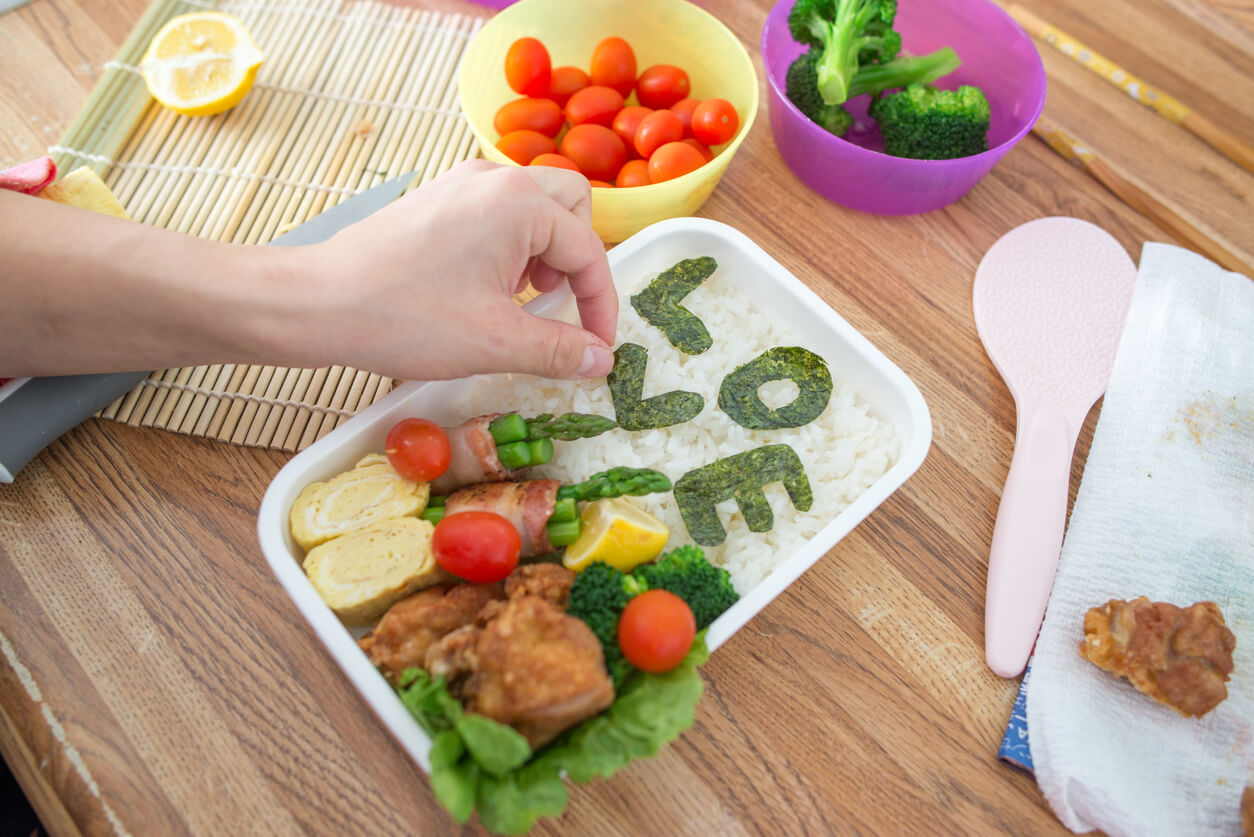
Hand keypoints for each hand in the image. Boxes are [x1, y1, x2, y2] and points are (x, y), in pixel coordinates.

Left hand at [289, 160, 617, 380]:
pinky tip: (482, 290)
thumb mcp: (495, 343)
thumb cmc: (403, 317)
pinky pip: (495, 213)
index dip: (601, 304)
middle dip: (576, 259)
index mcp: (518, 204)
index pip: (588, 249)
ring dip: (542, 253)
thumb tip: (601, 361)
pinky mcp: (436, 201)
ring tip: (517, 301)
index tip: (598, 346)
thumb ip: (559, 350)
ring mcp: (461, 185)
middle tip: (555, 304)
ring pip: (532, 207)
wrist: (318, 304)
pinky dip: (508, 247)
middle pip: (570, 205)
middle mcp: (494, 180)